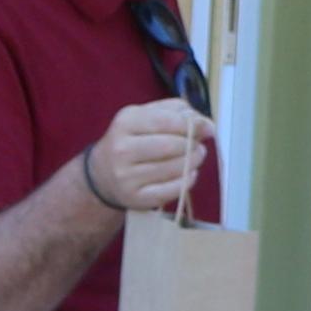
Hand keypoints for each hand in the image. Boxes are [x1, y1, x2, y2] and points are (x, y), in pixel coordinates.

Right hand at [86, 99, 210, 213]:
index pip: (165, 121)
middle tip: (199, 145)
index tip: (208, 128)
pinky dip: (187, 181)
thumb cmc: (132, 141)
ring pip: (173, 168)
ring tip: (196, 157)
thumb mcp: (146, 117)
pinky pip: (171, 190)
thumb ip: (177, 112)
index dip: (192, 124)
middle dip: (192, 144)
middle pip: (170, 146)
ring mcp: (126, 176)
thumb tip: (206, 124)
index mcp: (126, 122)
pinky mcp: (135, 198)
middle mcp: (122, 149)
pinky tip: (190, 174)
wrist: (102, 175)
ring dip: (193, 162)